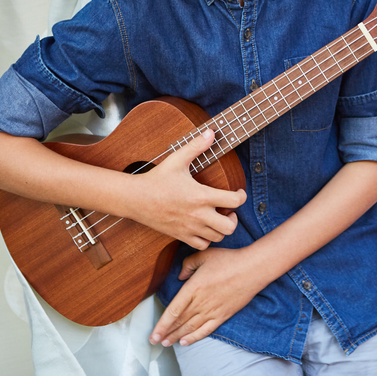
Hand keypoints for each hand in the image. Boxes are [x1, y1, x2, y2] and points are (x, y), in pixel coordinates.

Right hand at [129, 129, 245, 249]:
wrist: (135, 199)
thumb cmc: (157, 178)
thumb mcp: (177, 159)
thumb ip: (196, 146)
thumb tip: (211, 131)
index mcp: (201, 196)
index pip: (235, 201)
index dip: (241, 196)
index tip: (237, 192)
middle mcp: (198, 215)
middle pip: (229, 226)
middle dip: (234, 217)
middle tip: (229, 208)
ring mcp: (189, 228)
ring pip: (217, 237)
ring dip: (221, 228)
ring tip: (217, 217)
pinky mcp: (180, 236)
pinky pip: (202, 245)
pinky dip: (207, 238)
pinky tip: (204, 227)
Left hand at [150, 247, 264, 346]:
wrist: (252, 269)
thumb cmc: (229, 260)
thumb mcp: (205, 255)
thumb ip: (188, 264)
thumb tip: (180, 276)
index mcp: (193, 288)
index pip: (172, 311)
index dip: (161, 325)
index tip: (153, 334)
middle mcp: (200, 302)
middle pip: (179, 322)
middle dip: (166, 333)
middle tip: (155, 341)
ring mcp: (212, 311)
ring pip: (190, 328)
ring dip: (177, 337)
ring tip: (167, 343)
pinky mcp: (222, 315)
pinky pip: (206, 330)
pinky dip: (194, 337)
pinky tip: (186, 342)